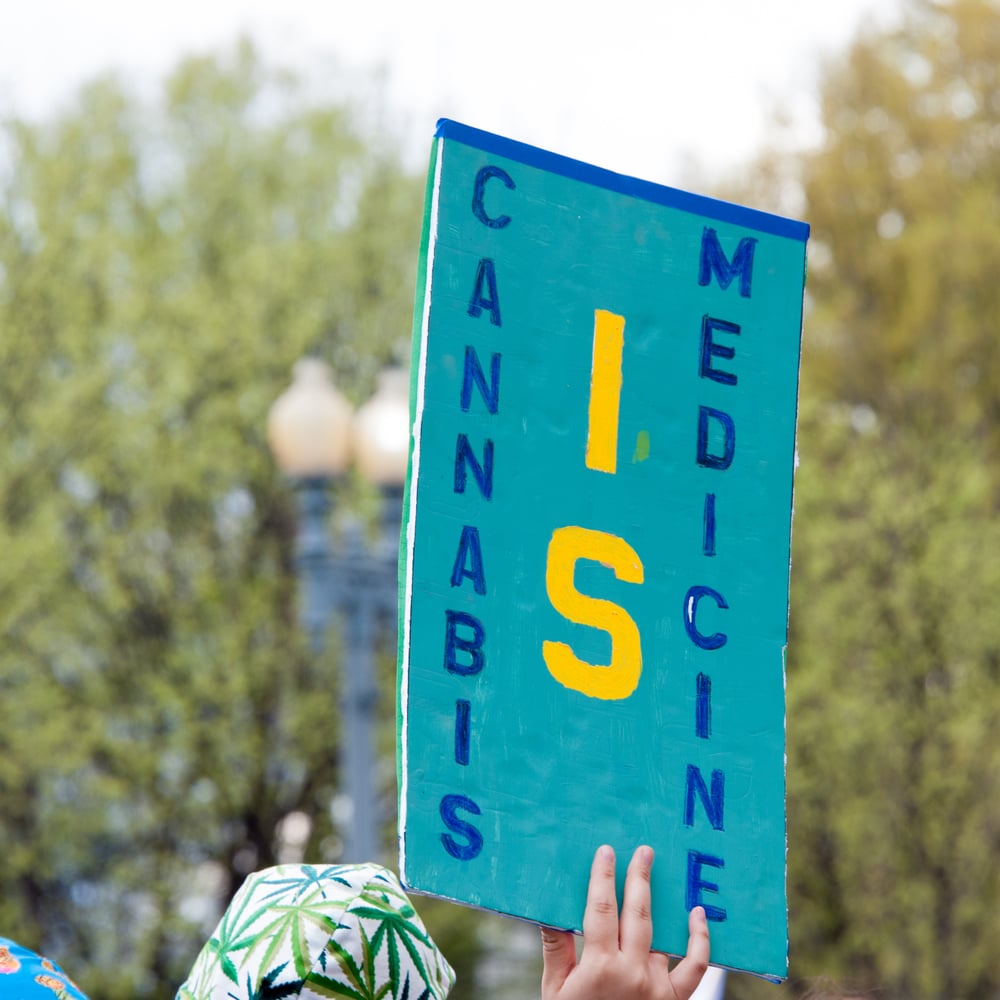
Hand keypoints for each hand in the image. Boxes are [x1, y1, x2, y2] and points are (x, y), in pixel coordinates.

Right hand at [540, 844, 709, 999]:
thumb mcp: (556, 989)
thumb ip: (556, 948)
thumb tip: (547, 909)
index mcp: (599, 967)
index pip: (601, 908)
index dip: (603, 876)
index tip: (606, 852)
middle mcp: (632, 973)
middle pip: (637, 913)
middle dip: (638, 877)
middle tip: (643, 851)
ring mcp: (656, 988)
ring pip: (664, 935)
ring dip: (665, 902)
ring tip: (663, 874)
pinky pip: (694, 967)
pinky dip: (700, 940)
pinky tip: (698, 916)